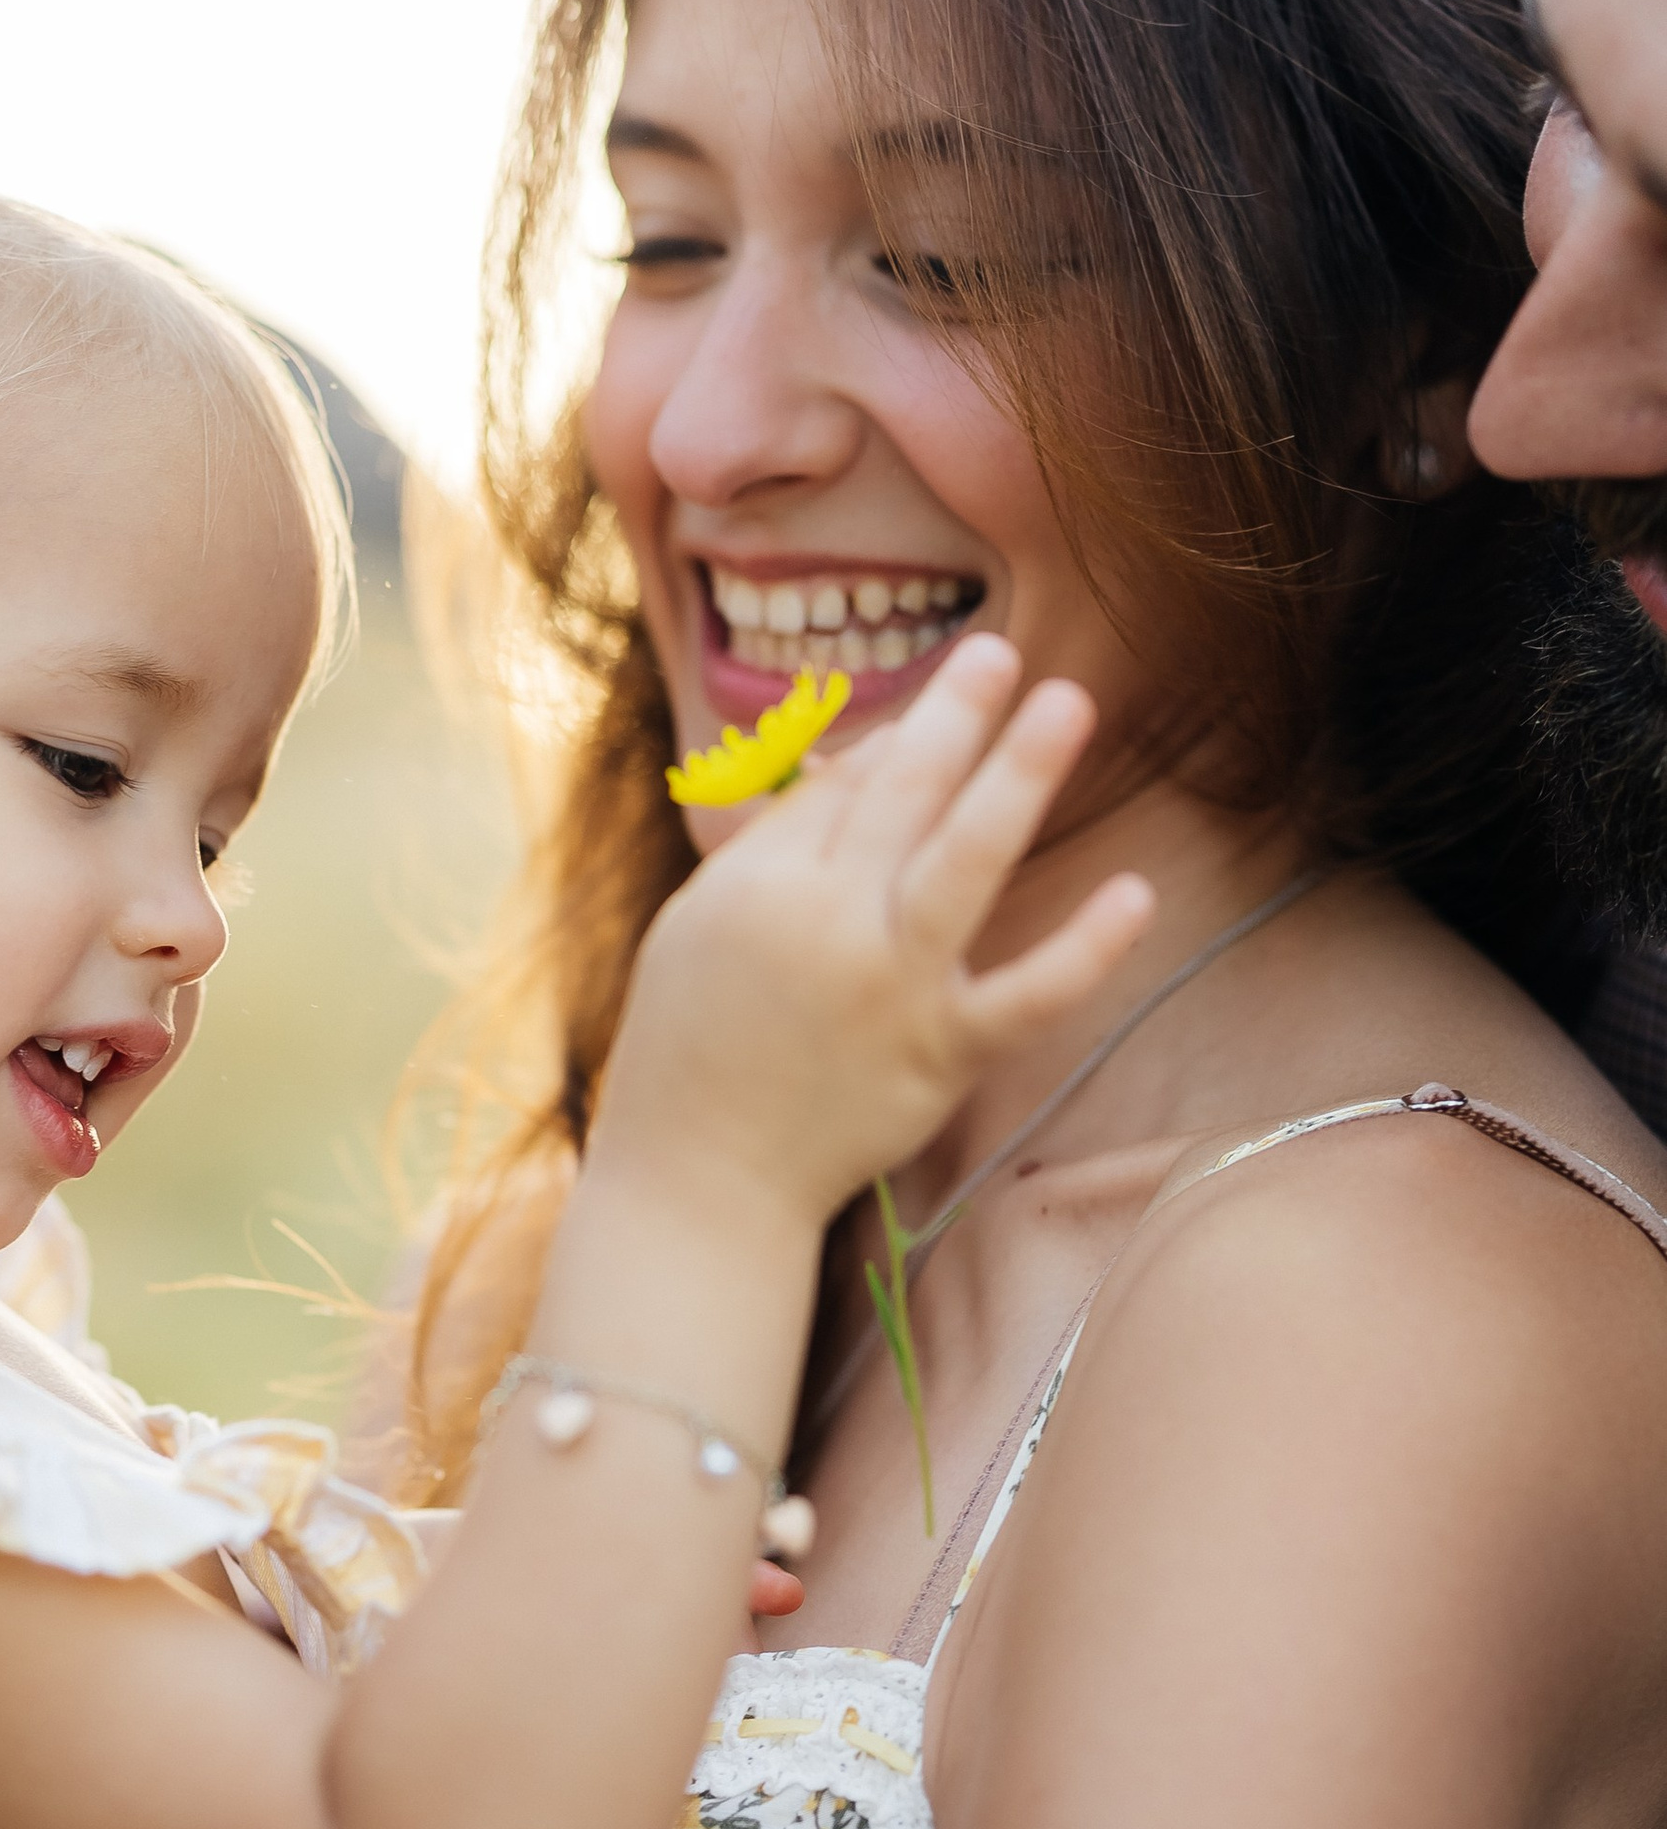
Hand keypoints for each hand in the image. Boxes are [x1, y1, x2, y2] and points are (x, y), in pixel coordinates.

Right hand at [602, 637, 1155, 1224]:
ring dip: (1018, 775)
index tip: (938, 711)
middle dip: (955, 714)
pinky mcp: (941, 1053)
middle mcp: (829, 924)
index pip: (843, 785)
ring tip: (1066, 703)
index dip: (896, 742)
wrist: (701, 1178)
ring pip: (966, 863)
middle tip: (1003, 650)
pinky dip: (1085, 948)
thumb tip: (869, 761)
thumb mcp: (703, 920)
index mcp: (760, 884)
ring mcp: (892, 989)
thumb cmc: (692, 1039)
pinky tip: (1135, 894)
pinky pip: (1026, 994)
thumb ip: (781, 841)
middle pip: (902, 794)